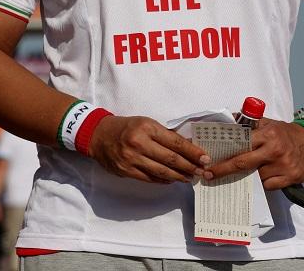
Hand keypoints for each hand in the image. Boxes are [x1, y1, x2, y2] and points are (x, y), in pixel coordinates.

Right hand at [89, 115, 210, 183]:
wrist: (99, 135)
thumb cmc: (127, 127)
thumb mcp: (146, 123)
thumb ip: (164, 135)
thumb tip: (187, 146)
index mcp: (147, 127)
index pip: (175, 142)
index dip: (192, 151)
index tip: (204, 158)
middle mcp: (140, 143)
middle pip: (171, 159)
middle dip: (189, 166)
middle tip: (202, 171)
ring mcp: (132, 159)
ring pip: (161, 171)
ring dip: (179, 176)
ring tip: (190, 178)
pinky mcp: (126, 171)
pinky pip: (150, 178)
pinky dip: (163, 180)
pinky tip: (172, 180)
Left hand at [206, 118, 303, 188]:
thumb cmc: (284, 132)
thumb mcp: (268, 123)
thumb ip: (249, 124)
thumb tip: (228, 125)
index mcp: (267, 135)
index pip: (241, 146)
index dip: (224, 156)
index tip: (210, 163)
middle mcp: (274, 150)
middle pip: (243, 164)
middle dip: (224, 170)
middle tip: (210, 175)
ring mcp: (283, 165)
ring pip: (256, 177)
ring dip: (248, 176)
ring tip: (246, 173)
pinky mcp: (290, 177)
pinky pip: (269, 185)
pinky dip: (264, 182)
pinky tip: (265, 175)